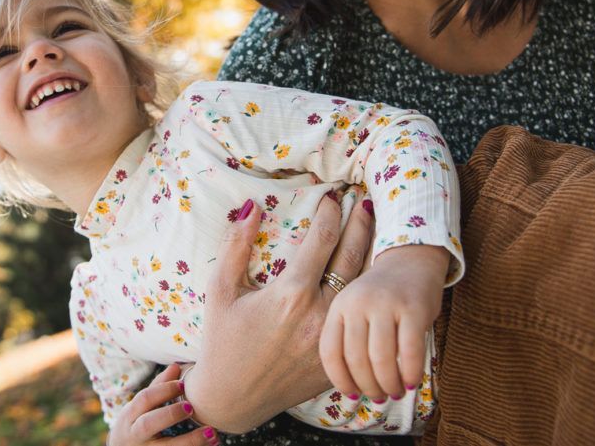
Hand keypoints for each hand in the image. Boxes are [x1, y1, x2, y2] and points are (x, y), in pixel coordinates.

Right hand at [107, 363, 218, 445]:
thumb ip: (158, 388)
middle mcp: (133, 435)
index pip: (144, 399)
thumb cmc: (136, 424)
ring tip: (212, 433)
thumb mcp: (140, 407)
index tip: (184, 384)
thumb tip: (176, 366)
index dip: (164, 390)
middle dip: (171, 414)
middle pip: (148, 424)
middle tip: (192, 407)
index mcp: (130, 416)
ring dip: (190, 441)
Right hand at [184, 189, 374, 433]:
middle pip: (352, 256)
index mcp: (290, 294)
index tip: (331, 196)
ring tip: (373, 228)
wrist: (233, 398)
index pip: (322, 239)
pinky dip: (367, 293)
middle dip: (360, 223)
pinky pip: (360, 318)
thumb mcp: (221, 290)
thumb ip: (236, 246)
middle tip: (363, 201)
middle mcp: (318, 314)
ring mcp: (333, 337)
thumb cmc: (223, 339)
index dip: (330, 212)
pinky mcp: (340, 356)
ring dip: (370, 252)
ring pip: (363, 285)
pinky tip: (369, 274)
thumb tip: (252, 207)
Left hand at [319, 244, 448, 399]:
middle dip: (368, 386)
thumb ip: (348, 340)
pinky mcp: (414, 308)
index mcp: (339, 306)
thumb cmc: (380, 298)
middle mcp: (359, 302)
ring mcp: (386, 303)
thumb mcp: (354, 310)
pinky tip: (411, 381)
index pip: (330, 352)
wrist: (411, 260)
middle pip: (356, 359)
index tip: (351, 395)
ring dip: (388, 384)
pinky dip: (410, 372)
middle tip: (378, 398)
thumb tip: (351, 389)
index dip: (340, 379)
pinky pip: (410, 351)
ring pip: (381, 358)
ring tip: (394, 392)